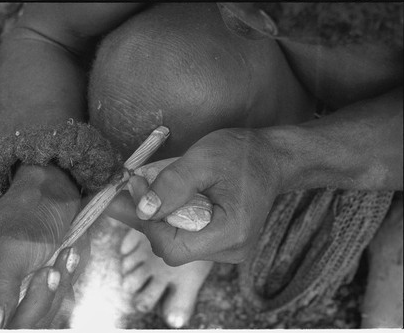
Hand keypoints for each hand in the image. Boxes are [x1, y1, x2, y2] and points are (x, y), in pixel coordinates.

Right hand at [0, 165, 88, 328]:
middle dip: (34, 304)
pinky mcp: (39, 292)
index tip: (12, 322)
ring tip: (67, 253)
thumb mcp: (11, 245)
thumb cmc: (28, 211)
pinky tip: (71, 256)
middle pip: (4, 327)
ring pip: (35, 320)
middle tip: (51, 272)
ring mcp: (15, 292)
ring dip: (55, 290)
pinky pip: (54, 306)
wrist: (56, 193)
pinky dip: (66, 284)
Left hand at [127, 129, 281, 265]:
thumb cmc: (242, 154)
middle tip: (132, 186)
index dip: (147, 222)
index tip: (136, 188)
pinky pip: (186, 237)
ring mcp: (228, 249)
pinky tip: (166, 198)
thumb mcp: (203, 159)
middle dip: (148, 218)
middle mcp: (231, 249)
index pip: (172, 247)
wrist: (270, 158)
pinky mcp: (222, 242)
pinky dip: (171, 219)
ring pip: (176, 243)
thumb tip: (142, 210)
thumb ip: (171, 184)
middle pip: (171, 247)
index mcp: (231, 232)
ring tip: (147, 188)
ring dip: (157, 218)